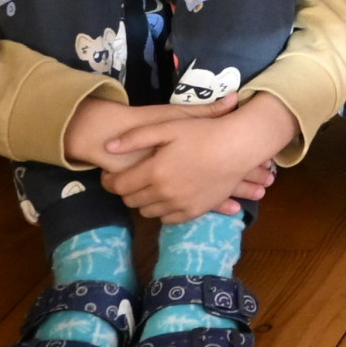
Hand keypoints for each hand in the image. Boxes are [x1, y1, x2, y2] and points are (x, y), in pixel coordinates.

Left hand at [95, 92, 298, 223]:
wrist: (238, 147)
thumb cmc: (203, 132)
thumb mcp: (168, 126)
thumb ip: (135, 138)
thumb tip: (107, 148)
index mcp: (154, 172)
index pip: (118, 186)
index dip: (109, 181)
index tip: (109, 175)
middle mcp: (164, 193)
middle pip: (131, 201)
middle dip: (126, 190)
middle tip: (130, 178)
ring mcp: (180, 205)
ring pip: (147, 212)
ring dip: (143, 201)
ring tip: (150, 186)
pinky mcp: (194, 212)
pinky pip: (167, 219)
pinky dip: (162, 210)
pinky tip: (167, 196)